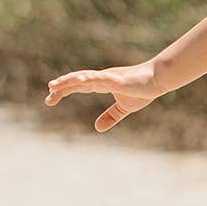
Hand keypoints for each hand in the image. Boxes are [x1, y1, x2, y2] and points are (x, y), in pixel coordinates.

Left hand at [44, 59, 166, 130]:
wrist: (158, 79)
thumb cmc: (142, 90)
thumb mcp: (125, 108)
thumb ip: (111, 116)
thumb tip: (97, 128)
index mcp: (101, 83)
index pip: (78, 86)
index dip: (63, 91)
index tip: (50, 98)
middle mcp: (101, 78)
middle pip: (76, 81)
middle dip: (61, 87)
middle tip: (48, 96)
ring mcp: (109, 77)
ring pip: (84, 78)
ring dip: (69, 81)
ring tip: (55, 85)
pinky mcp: (118, 79)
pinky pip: (102, 78)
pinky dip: (90, 78)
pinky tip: (81, 79)